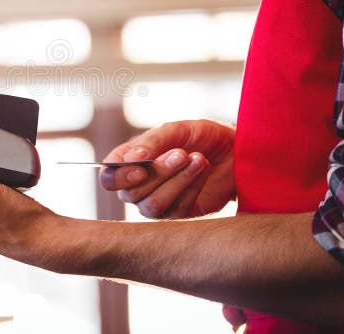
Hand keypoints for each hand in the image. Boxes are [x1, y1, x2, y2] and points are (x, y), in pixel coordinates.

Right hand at [99, 120, 235, 218]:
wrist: (235, 149)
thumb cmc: (200, 136)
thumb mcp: (175, 130)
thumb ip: (151, 142)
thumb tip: (131, 159)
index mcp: (129, 163)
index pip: (109, 179)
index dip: (119, 177)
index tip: (140, 168)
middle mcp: (138, 187)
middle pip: (131, 193)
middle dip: (158, 173)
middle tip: (182, 153)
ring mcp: (158, 203)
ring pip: (152, 205)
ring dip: (176, 181)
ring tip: (198, 159)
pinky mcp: (180, 214)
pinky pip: (177, 210)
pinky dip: (191, 186)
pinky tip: (203, 168)